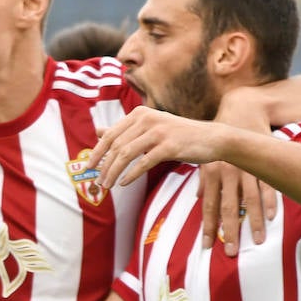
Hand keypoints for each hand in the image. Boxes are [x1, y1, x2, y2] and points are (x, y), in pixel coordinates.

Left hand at [89, 107, 231, 189]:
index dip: (97, 152)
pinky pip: (144, 162)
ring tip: (107, 185)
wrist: (212, 138)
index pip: (110, 135)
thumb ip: (124, 130)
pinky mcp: (170, 145)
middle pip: (116, 146)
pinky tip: (124, 183)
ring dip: (113, 172)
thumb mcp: (150, 128)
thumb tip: (98, 131)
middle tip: (97, 182)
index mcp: (139, 114)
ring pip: (126, 155)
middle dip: (103, 166)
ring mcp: (159, 131)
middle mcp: (147, 119)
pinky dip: (131, 175)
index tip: (88, 167)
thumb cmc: (178, 135)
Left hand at [203, 87, 277, 254]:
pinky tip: (273, 218)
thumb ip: (204, 180)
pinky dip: (271, 202)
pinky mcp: (263, 164)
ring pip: (250, 201)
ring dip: (254, 222)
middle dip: (230, 231)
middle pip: (229, 208)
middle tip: (230, 253)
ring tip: (257, 242)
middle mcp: (228, 174)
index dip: (208, 227)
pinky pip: (268, 186)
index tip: (207, 247)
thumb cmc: (219, 138)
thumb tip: (199, 198)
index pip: (209, 207)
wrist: (240, 111)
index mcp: (211, 174)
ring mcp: (247, 169)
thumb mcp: (206, 158)